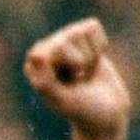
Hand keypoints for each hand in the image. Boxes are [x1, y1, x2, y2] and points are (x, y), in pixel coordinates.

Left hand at [25, 18, 128, 139]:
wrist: (107, 112)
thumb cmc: (82, 109)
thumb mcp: (63, 100)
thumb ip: (47, 81)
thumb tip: (37, 54)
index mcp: (33, 66)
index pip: (47, 50)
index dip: (66, 64)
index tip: (70, 83)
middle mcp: (45, 51)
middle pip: (65, 38)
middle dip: (80, 61)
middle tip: (79, 79)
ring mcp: (64, 42)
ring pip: (80, 31)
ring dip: (90, 56)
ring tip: (85, 73)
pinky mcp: (82, 37)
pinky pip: (92, 26)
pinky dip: (99, 45)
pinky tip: (94, 61)